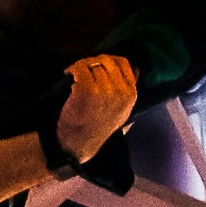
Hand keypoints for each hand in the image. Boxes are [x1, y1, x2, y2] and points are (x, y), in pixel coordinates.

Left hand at [50, 50, 137, 166]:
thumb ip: (129, 91)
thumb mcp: (121, 112)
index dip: (108, 61)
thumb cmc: (97, 128)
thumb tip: (137, 69)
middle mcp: (120, 91)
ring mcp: (104, 90)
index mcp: (131, 95)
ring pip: (92, 63)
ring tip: (75, 77)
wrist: (77, 145)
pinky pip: (80, 68)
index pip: (123, 63)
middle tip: (83, 71)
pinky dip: (72, 70)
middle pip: (106, 60)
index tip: (98, 67)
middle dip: (93, 63)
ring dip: (81, 67)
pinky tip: (68, 77)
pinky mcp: (87, 90)